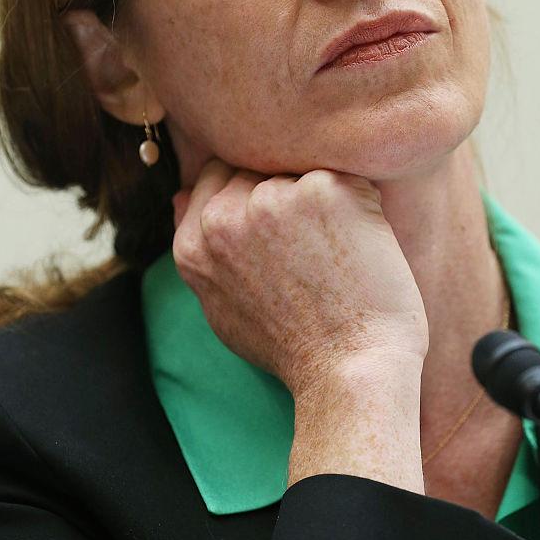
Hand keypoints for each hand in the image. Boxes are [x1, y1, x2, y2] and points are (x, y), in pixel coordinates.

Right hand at [171, 159, 427, 396]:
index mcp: (194, 242)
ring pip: (300, 169)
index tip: (281, 223)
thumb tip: (178, 196)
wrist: (351, 371)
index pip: (217, 175)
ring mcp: (272, 199)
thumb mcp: (223, 305)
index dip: (252, 192)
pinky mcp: (321, 190)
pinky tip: (361, 245)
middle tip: (315, 243)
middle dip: (286, 190)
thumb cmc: (294, 347)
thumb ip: (201, 249)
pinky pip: (345, 175)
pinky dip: (360, 203)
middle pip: (258, 167)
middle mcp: (224, 216)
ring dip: (322, 198)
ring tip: (337, 250)